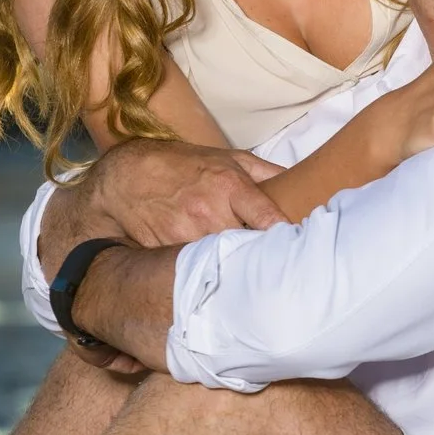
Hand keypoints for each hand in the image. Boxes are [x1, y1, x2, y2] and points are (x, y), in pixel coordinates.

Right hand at [37, 138, 281, 273]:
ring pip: (224, 263)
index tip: (302, 250)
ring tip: (254, 277)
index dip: (288, 239)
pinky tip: (220, 276)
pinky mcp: (169, 251)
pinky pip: (198, 268)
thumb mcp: (230, 158)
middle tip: (282, 270)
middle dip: (264, 259)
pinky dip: (210, 274)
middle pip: (249, 248)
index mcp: (231, 185)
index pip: (270, 220)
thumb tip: (306, 183)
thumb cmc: (186, 166)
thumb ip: (268, 172)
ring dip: (238, 270)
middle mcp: (210, 211)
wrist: (127, 176)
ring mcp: (187, 234)